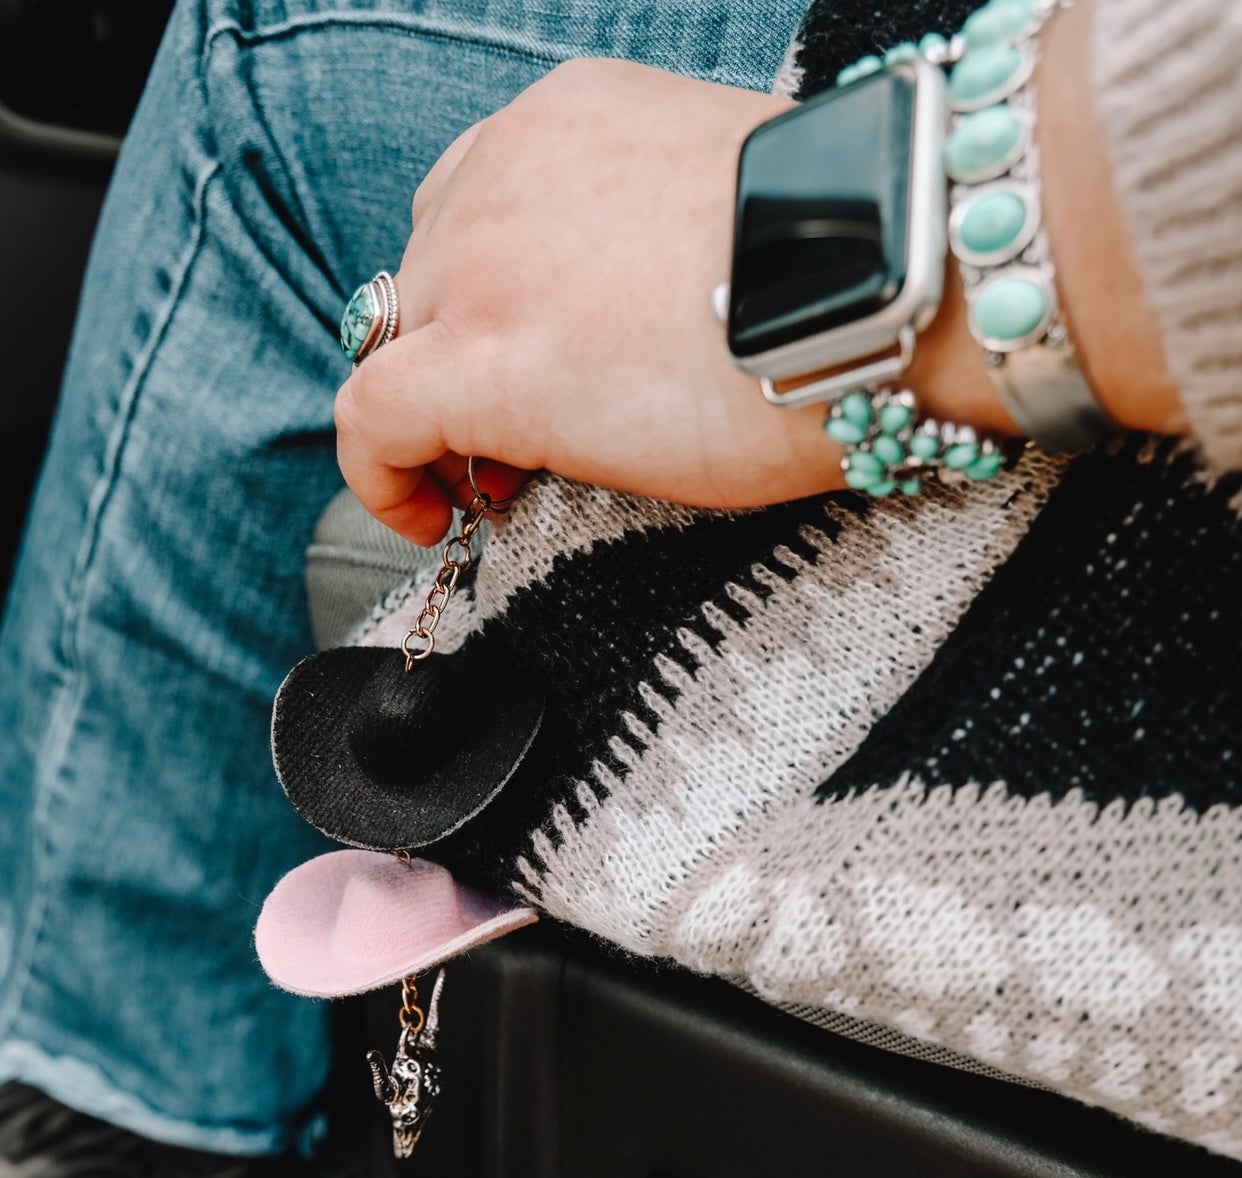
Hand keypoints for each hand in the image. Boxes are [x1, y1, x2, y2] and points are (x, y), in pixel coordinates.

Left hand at [335, 21, 1181, 545]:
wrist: (886, 278)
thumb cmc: (852, 257)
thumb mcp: (733, 207)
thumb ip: (658, 240)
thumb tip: (656, 319)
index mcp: (570, 122)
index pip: (478, 205)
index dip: (486, 296)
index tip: (531, 358)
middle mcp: (505, 171)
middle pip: (429, 276)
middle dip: (461, 358)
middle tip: (521, 443)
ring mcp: (483, 263)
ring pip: (399, 344)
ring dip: (438, 414)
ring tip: (503, 480)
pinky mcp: (480, 363)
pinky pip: (373, 422)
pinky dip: (383, 477)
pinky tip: (426, 518)